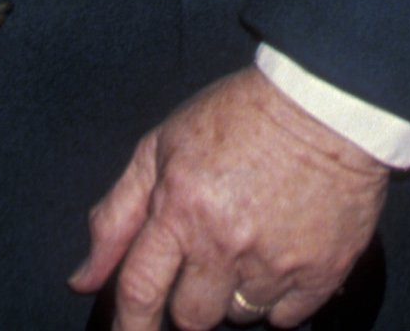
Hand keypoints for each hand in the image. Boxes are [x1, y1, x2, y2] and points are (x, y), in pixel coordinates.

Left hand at [72, 66, 389, 328]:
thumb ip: (117, 214)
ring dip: (237, 292)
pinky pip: (286, 317)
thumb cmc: (240, 116)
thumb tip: (81, 280)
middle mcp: (224, 243)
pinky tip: (282, 252)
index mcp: (180, 208)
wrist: (328, 100)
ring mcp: (274, 262)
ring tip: (251, 243)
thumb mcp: (164, 146)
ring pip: (239, 316)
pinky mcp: (320, 272)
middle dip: (190, 300)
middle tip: (208, 261)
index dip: (129, 326)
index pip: (139, 293)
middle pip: (191, 317)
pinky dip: (280, 296)